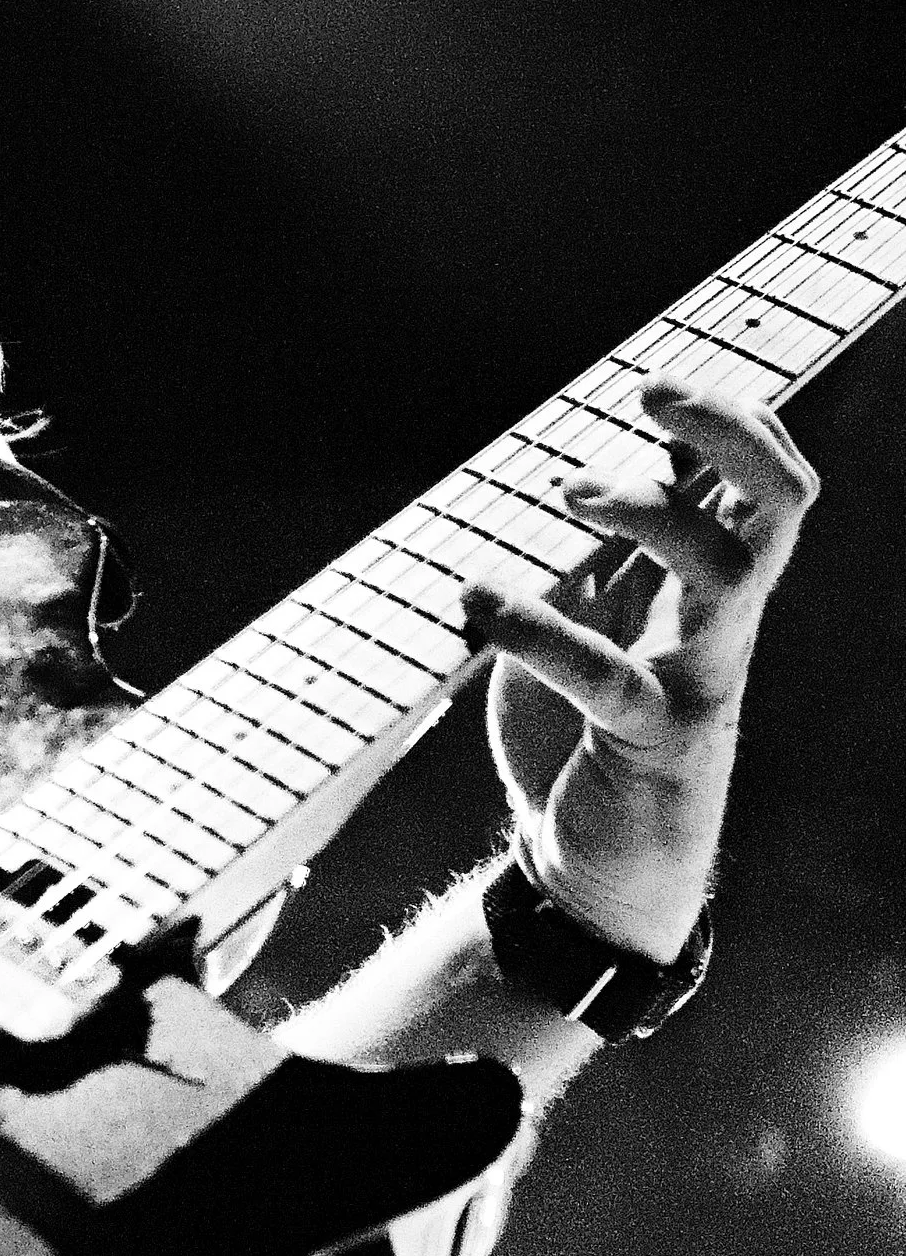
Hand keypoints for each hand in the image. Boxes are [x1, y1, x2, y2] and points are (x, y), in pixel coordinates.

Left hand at [460, 378, 817, 958]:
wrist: (593, 872)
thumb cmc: (585, 734)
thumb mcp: (588, 624)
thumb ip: (592, 556)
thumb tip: (573, 465)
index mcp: (712, 589)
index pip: (769, 484)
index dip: (741, 422)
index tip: (669, 383)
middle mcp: (723, 623)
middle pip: (781, 503)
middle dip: (729, 432)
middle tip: (651, 390)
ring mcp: (699, 678)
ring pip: (728, 567)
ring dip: (653, 508)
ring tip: (568, 490)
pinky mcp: (651, 737)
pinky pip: (606, 671)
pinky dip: (536, 629)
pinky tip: (475, 603)